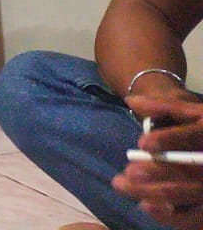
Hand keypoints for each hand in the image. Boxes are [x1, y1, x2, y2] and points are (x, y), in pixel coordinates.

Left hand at [118, 93, 202, 227]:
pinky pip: (195, 218)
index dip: (172, 139)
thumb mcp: (191, 114)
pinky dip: (172, 216)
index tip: (143, 143)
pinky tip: (147, 206)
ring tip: (125, 185)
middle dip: (159, 172)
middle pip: (194, 172)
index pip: (197, 135)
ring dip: (156, 193)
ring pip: (191, 194)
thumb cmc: (201, 130)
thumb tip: (131, 101)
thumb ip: (164, 107)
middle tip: (129, 171)